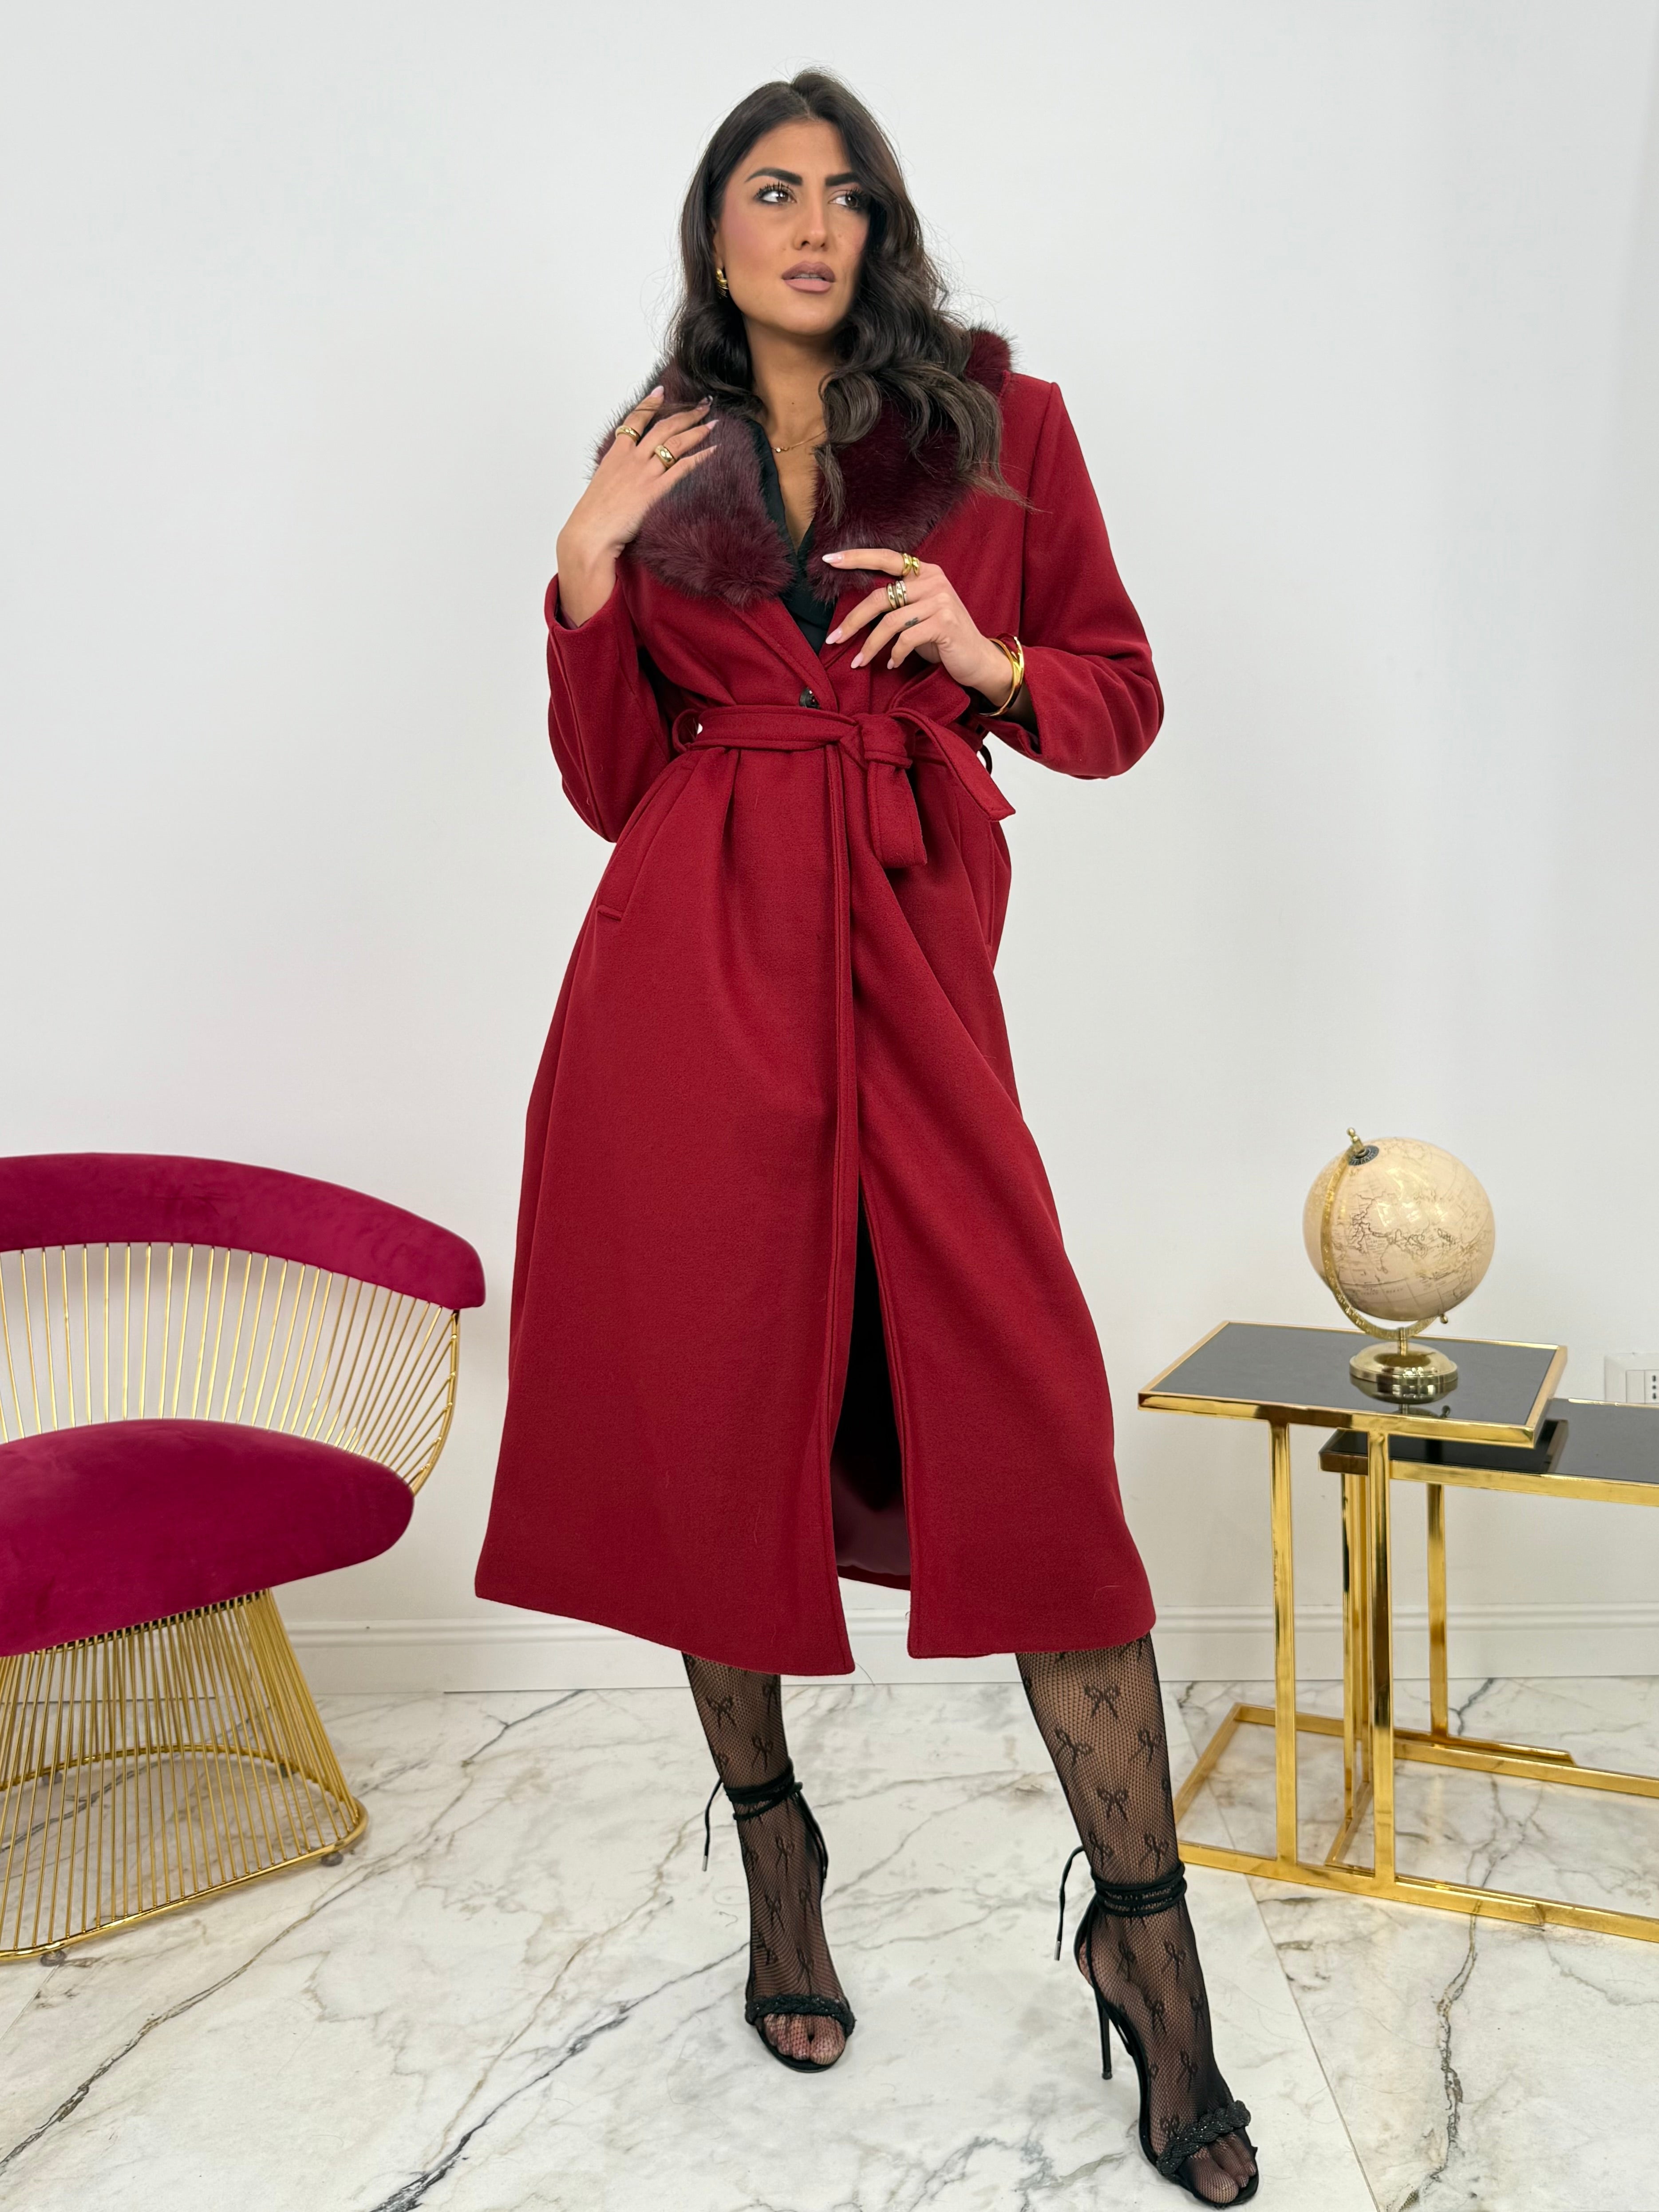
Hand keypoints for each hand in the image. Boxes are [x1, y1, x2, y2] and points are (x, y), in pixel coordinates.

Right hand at [555, 388, 718, 625]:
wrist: (590, 533)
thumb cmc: (593, 516)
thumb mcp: (601, 486)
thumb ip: (615, 474)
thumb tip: (622, 476)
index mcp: (616, 455)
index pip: (634, 421)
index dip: (649, 404)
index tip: (661, 391)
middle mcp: (632, 458)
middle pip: (662, 427)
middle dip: (684, 414)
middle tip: (702, 404)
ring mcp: (644, 473)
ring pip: (674, 443)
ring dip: (696, 430)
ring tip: (712, 422)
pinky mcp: (655, 490)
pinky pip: (681, 468)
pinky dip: (699, 457)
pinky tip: (713, 451)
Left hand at [822, 547, 1013, 703]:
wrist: (978, 659)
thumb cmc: (943, 637)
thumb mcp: (919, 613)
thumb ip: (897, 602)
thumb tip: (856, 611)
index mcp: (925, 571)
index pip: (886, 557)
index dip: (857, 557)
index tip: (829, 560)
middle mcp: (933, 580)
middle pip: (880, 597)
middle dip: (853, 621)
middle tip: (834, 639)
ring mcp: (940, 601)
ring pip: (890, 621)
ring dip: (870, 646)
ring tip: (859, 662)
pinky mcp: (944, 623)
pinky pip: (905, 638)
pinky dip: (894, 654)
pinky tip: (892, 664)